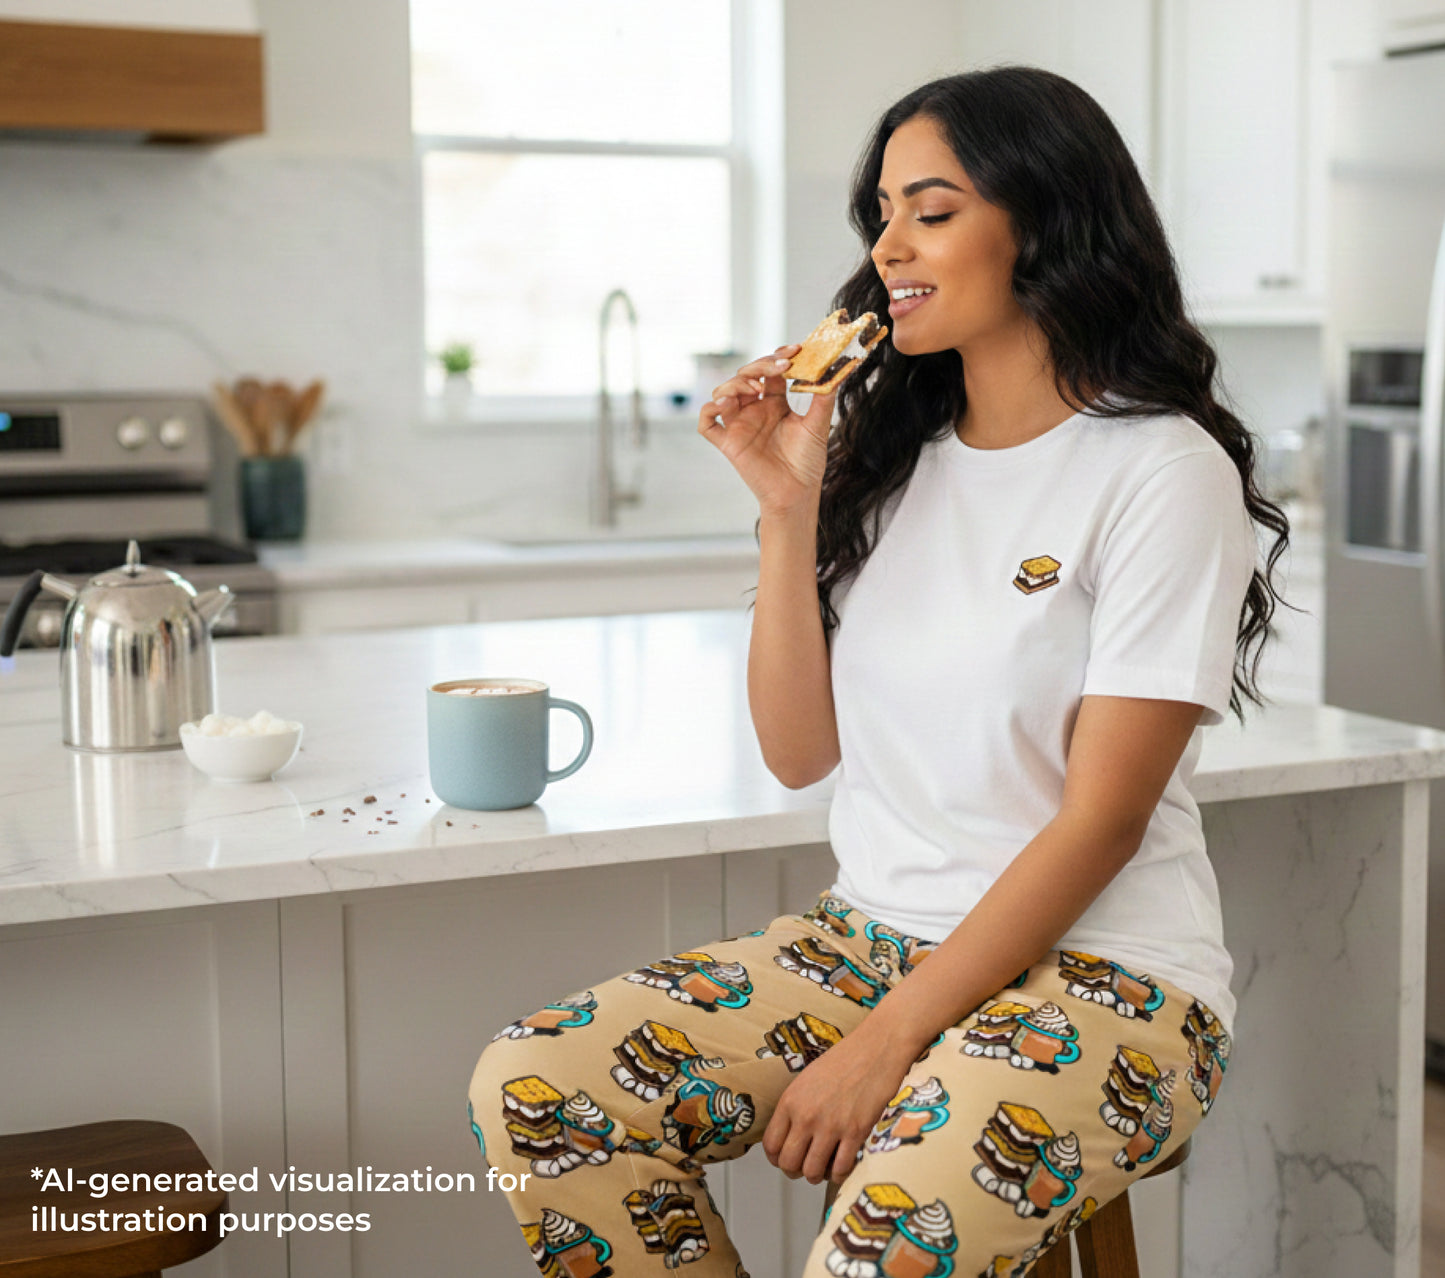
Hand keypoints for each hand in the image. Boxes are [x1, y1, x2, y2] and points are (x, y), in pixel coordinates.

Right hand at [696, 345, 837, 518]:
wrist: (798, 493)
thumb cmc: (807, 463)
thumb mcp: (819, 425)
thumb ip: (824, 397)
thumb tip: (839, 369)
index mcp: (775, 403)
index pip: (770, 370)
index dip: (778, 356)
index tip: (795, 350)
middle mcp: (754, 410)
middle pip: (746, 375)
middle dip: (759, 365)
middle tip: (779, 367)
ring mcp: (739, 425)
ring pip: (723, 392)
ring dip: (736, 383)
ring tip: (756, 388)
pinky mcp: (728, 443)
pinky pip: (707, 423)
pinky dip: (710, 409)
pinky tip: (725, 404)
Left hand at [761, 1025, 914, 1185]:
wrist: (875, 1048)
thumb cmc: (843, 1060)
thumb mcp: (807, 1079)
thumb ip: (795, 1107)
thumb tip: (791, 1134)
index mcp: (791, 1101)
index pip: (771, 1145)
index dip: (776, 1158)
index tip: (785, 1159)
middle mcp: (806, 1116)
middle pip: (788, 1164)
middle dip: (795, 1171)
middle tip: (805, 1167)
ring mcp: (831, 1126)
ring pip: (812, 1172)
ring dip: (817, 1176)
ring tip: (824, 1168)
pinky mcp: (855, 1132)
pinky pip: (841, 1169)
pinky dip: (840, 1174)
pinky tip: (842, 1165)